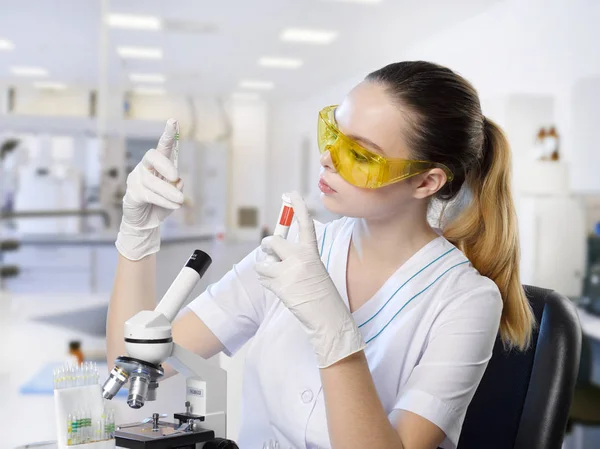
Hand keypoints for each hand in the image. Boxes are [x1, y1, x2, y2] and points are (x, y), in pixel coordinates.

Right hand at [115, 119, 183, 260]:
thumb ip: (177, 187)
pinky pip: (148, 194)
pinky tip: (174, 205)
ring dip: (168, 192)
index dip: (168, 134)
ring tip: (180, 201)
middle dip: (165, 164)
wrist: (146, 222)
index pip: (163, 146)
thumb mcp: (174, 195)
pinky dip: (163, 200)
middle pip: (152, 156)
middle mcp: (145, 168)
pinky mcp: (132, 194)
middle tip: (175, 177)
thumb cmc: (161, 204)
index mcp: (158, 165)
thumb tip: (178, 181)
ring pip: (153, 181)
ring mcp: (136, 180)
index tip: (174, 120)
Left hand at [254, 191, 365, 367]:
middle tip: (268, 252)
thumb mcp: (314, 269)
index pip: (305, 223)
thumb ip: (297, 257)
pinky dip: (266, 280)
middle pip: (273, 241)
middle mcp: (300, 257)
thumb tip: (274, 250)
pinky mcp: (279, 284)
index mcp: (312, 251)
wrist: (327, 316)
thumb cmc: (321, 294)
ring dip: (265, 268)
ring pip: (263, 261)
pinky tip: (279, 288)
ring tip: (278, 278)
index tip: (290, 194)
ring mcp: (288, 270)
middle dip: (267, 246)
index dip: (298, 207)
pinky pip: (262, 276)